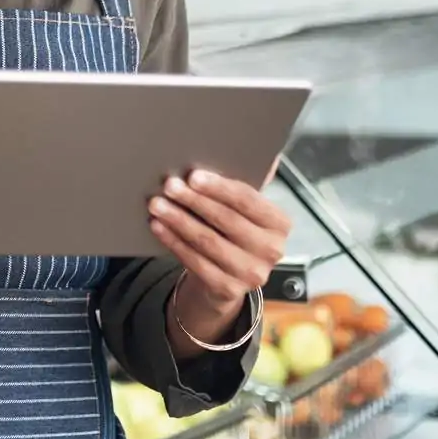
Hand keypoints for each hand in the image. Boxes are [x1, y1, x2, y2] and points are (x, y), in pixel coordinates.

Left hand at [148, 169, 290, 347]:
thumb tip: (253, 148)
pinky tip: (158, 227)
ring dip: (179, 220)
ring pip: (208, 241)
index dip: (219, 188)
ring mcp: (252, 273)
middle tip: (169, 185)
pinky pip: (195, 262)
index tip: (193, 175)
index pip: (249, 201)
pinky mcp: (229, 289)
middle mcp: (272, 250)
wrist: (229, 277)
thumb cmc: (234, 231)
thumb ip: (245, 184)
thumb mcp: (245, 210)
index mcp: (279, 223)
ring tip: (157, 204)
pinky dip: (173, 242)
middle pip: (227, 220)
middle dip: (194, 201)